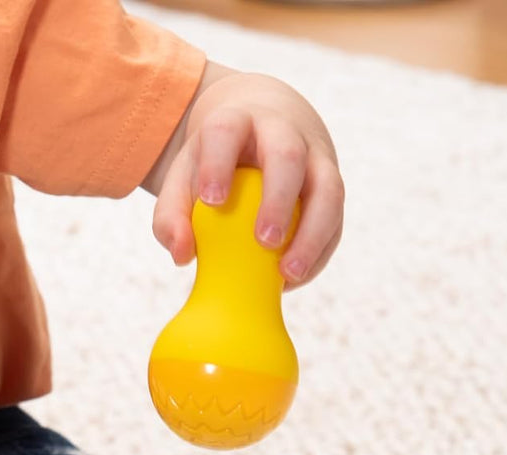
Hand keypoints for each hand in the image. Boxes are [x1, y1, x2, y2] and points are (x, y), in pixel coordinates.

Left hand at [151, 69, 343, 286]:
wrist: (261, 128)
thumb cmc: (216, 164)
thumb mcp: (185, 179)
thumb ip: (171, 216)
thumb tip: (182, 255)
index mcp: (237, 123)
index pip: (227, 131)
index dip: (219, 163)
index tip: (213, 200)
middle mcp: (283, 131)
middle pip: (288, 156)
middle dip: (278, 198)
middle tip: (265, 241)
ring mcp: (315, 156)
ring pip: (328, 187)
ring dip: (313, 232)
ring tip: (289, 272)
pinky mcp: (332, 184)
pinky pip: (335, 218)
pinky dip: (319, 250)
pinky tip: (293, 278)